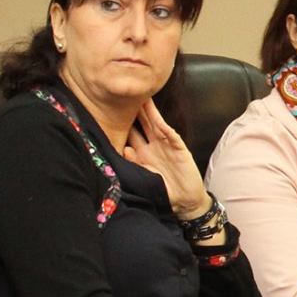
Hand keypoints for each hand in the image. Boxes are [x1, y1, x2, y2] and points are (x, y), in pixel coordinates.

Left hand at [123, 99, 208, 216]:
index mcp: (142, 153)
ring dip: (151, 113)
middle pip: (143, 125)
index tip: (111, 111)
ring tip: (144, 99)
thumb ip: (135, 163)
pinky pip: (173, 138)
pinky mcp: (180, 150)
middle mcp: (154, 146)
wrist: (185, 201)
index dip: (122, 123)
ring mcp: (167, 146)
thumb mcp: (145, 177)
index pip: (131, 134)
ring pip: (157, 126)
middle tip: (127, 95)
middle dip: (136, 111)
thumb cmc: (165, 190)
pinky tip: (160, 122)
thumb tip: (124, 150)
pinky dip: (167, 131)